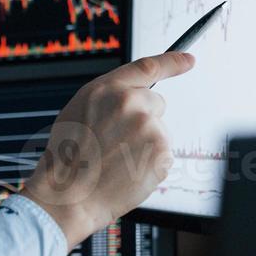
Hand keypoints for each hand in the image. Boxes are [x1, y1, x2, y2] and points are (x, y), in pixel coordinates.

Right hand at [20, 51, 194, 245]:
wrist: (69, 196)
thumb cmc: (67, 159)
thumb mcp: (77, 113)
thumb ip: (108, 99)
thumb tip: (131, 97)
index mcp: (107, 90)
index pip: (148, 67)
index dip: (173, 62)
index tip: (188, 60)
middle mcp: (131, 104)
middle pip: (156, 104)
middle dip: (143, 119)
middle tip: (118, 141)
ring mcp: (149, 128)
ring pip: (159, 132)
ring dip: (144, 144)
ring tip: (117, 160)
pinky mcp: (161, 153)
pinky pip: (162, 154)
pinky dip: (149, 164)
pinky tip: (126, 171)